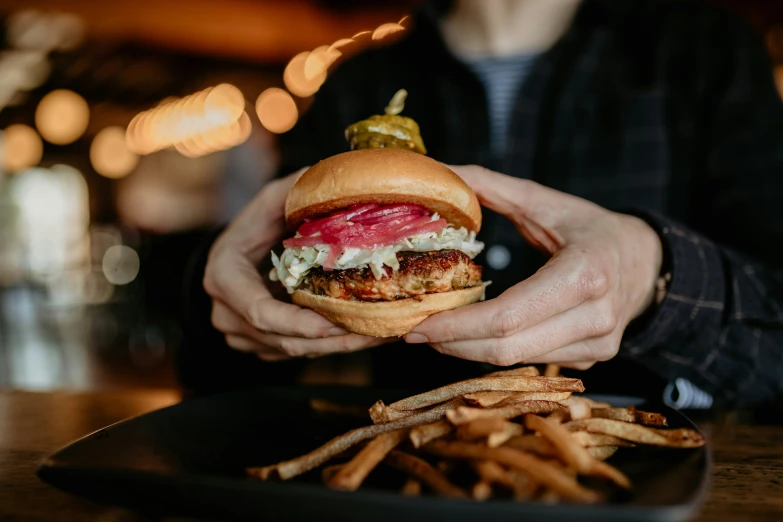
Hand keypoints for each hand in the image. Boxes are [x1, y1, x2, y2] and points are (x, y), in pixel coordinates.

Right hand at [204, 170, 391, 360]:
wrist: (233, 256)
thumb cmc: (251, 226)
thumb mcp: (266, 203)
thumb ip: (290, 192)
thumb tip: (324, 172)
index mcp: (225, 279)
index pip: (260, 312)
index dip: (298, 322)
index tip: (334, 322)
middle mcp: (227, 314)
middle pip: (284, 339)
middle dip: (332, 340)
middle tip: (376, 332)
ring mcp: (241, 335)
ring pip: (294, 351)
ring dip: (338, 347)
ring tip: (381, 335)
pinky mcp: (259, 346)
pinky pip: (297, 352)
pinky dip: (330, 347)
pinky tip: (364, 336)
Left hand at [404, 165, 662, 369]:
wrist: (646, 260)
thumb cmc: (590, 228)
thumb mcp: (545, 201)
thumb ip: (491, 186)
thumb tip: (440, 170)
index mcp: (585, 273)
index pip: (509, 315)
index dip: (458, 325)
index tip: (418, 325)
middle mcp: (596, 316)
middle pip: (508, 348)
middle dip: (453, 344)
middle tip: (414, 333)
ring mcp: (598, 344)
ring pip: (517, 361)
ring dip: (469, 352)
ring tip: (436, 333)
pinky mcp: (592, 358)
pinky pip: (533, 361)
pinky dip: (496, 351)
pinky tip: (472, 337)